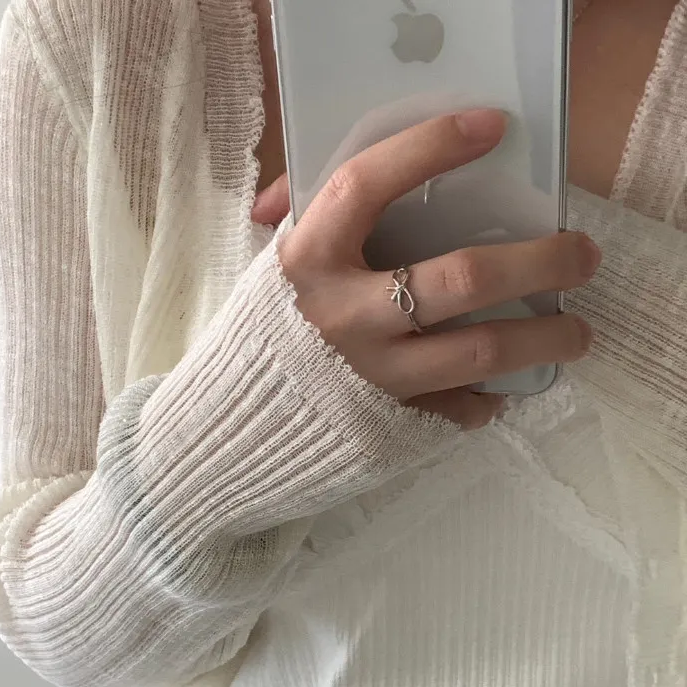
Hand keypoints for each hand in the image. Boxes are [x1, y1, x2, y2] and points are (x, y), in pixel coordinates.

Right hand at [254, 110, 599, 428]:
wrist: (231, 431)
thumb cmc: (261, 340)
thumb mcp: (274, 272)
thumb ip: (306, 223)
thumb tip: (327, 186)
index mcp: (307, 263)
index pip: (367, 186)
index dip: (428, 149)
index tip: (490, 128)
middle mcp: (342, 318)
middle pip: (459, 279)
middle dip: (537, 261)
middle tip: (583, 254)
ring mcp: (370, 376)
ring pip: (478, 351)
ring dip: (544, 339)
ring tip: (578, 332)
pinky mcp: (388, 425)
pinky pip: (457, 408)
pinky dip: (487, 396)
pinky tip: (502, 385)